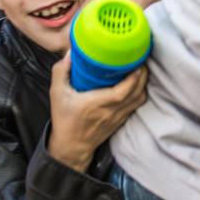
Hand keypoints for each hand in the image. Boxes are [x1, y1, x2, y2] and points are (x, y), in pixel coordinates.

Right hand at [47, 53, 146, 171]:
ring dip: (142, 84)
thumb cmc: (64, 119)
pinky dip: (139, 93)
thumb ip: (61, 71)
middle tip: (140, 59)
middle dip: (143, 75)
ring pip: (139, 99)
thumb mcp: (56, 94)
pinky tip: (135, 83)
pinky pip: (136, 105)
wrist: (71, 147)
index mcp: (96, 104)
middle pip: (136, 93)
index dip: (133, 78)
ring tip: (139, 69)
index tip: (136, 63)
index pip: (122, 92)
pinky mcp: (120, 120)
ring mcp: (118, 117)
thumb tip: (71, 52)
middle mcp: (111, 111)